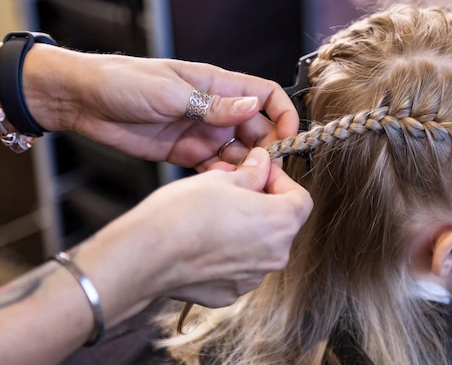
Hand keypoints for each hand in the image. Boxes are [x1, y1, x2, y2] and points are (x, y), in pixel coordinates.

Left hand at [22, 44, 298, 167]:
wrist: (82, 100)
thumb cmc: (123, 81)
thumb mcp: (169, 91)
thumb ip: (211, 104)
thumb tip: (252, 108)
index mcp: (217, 85)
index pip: (265, 95)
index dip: (283, 114)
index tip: (289, 137)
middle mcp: (215, 110)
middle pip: (258, 129)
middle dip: (267, 149)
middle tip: (266, 171)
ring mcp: (201, 133)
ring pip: (239, 152)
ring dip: (246, 168)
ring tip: (245, 183)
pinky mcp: (185, 154)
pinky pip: (214, 167)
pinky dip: (223, 177)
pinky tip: (222, 186)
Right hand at [79, 148, 312, 324]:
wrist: (145, 254)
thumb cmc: (183, 213)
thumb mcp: (221, 180)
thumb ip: (251, 173)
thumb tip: (262, 164)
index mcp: (280, 223)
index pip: (301, 199)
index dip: (282, 182)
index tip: (262, 174)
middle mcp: (274, 255)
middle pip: (280, 224)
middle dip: (263, 204)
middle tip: (236, 189)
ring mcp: (252, 278)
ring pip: (259, 246)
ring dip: (246, 229)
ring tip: (215, 215)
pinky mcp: (229, 292)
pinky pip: (238, 267)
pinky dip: (228, 253)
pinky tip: (204, 241)